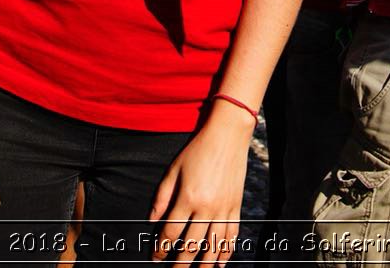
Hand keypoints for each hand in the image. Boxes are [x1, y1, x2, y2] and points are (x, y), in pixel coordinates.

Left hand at [150, 109, 251, 266]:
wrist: (228, 135)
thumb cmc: (199, 149)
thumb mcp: (174, 169)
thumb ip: (162, 196)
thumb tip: (152, 219)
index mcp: (188, 198)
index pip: (171, 232)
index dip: (161, 248)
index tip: (155, 256)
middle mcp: (207, 207)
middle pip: (191, 245)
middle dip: (180, 264)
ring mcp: (224, 209)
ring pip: (214, 246)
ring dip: (204, 264)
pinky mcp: (236, 206)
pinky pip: (232, 235)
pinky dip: (226, 252)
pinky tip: (220, 263)